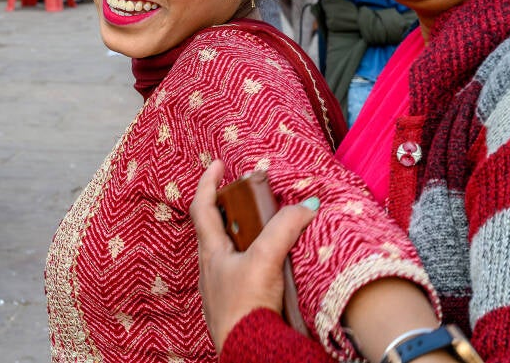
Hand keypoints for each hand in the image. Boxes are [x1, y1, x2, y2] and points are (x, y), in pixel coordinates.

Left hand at [190, 160, 317, 353]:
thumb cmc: (245, 306)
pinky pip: (240, 271)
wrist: (247, 349)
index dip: (208, 183)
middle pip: (214, 228)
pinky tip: (269, 262)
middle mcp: (211, 268)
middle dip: (227, 207)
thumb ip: (284, 228)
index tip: (217, 164)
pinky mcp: (235, 302)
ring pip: (227, 250)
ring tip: (262, 225)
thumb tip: (307, 205)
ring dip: (241, 233)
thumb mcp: (265, 259)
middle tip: (244, 193)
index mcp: (211, 252)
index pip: (202, 208)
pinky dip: (252, 257)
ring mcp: (221, 287)